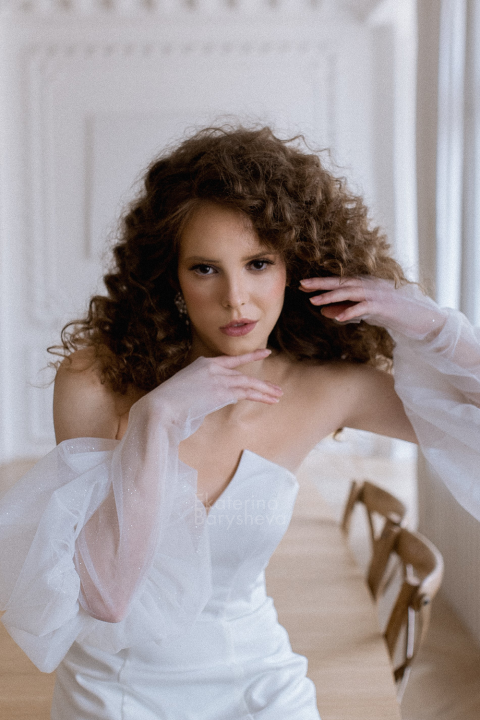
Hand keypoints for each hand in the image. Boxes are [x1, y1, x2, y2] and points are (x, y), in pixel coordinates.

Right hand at [136, 349, 282, 425]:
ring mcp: (217, 378)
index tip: (264, 352)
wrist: (159, 409)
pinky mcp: (221, 391)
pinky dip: (261, 396)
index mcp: (201, 365)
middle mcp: (212, 367)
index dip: (249, 356)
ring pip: (247, 383)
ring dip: (265, 390)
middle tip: (275, 388)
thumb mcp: (185, 396)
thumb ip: (201, 395)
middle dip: (260, 383)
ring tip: (278, 395)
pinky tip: (271, 399)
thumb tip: (209, 403)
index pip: (230, 361)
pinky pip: (246, 392)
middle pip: (242, 374)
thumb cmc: (166, 408)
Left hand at [299, 276, 447, 339]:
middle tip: (302, 285)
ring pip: (351, 292)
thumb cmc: (394, 314)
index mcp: (366, 285)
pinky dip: (351, 312)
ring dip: (332, 296)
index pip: (340, 282)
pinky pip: (364, 308)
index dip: (321, 283)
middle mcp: (370, 285)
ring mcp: (378, 294)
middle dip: (321, 284)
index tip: (303, 285)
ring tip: (315, 301)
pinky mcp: (385, 306)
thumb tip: (325, 311)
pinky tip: (338, 318)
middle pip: (342, 282)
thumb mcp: (366, 312)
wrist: (422, 319)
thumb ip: (347, 310)